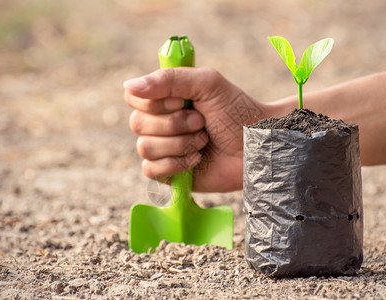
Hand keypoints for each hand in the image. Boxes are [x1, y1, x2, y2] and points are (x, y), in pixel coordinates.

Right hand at [124, 67, 265, 191]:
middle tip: (202, 123)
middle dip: (173, 124)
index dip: (154, 102)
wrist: (258, 146)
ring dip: (179, 144)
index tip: (182, 101)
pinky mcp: (169, 173)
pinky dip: (175, 164)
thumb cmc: (237, 111)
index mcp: (166, 99)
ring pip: (144, 148)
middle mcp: (161, 123)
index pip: (134, 97)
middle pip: (137, 123)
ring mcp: (164, 149)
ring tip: (204, 141)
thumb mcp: (207, 84)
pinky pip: (151, 170)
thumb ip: (168, 79)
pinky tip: (197, 159)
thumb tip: (128, 86)